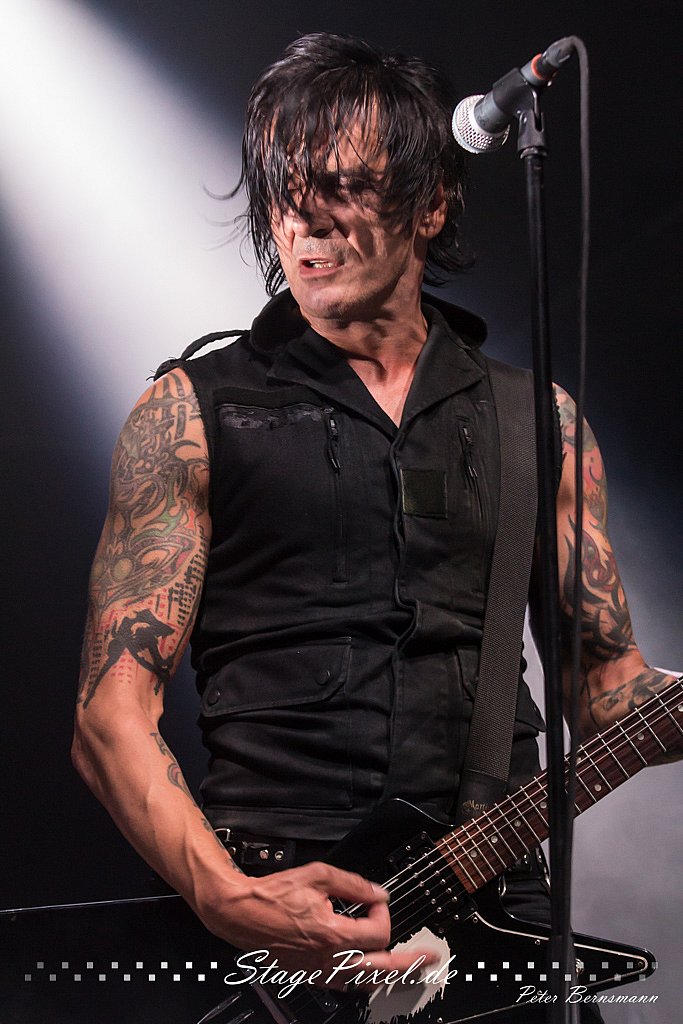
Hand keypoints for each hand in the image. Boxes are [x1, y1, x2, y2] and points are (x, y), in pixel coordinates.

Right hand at [198, 860, 437, 989]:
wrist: (241, 913)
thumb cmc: (273, 894)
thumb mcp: (318, 876)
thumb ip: (354, 885)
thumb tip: (378, 893)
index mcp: (334, 935)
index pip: (378, 933)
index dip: (384, 914)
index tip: (378, 899)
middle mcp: (329, 959)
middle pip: (382, 969)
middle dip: (410, 962)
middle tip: (428, 958)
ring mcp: (319, 971)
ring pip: (363, 981)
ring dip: (386, 972)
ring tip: (405, 967)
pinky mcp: (308, 974)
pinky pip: (342, 983)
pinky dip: (359, 976)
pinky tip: (364, 969)